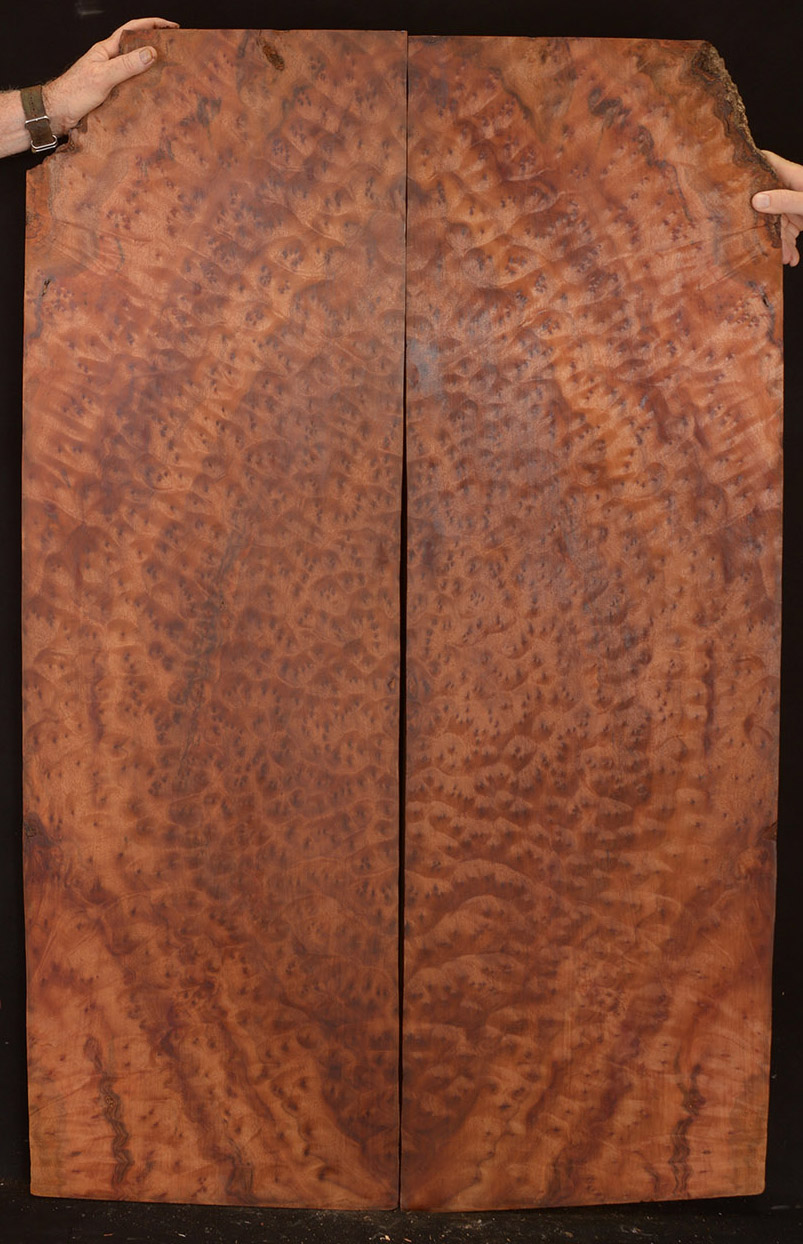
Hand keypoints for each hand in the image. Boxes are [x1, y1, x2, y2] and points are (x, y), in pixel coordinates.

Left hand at [43, 17, 178, 135]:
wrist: (57, 114)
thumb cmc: (73, 93)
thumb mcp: (103, 77)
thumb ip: (126, 65)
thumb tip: (150, 53)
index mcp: (106, 50)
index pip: (132, 30)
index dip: (152, 25)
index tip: (171, 27)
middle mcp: (109, 61)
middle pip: (136, 48)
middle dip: (155, 46)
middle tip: (175, 50)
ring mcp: (110, 77)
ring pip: (135, 68)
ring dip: (151, 68)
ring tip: (169, 73)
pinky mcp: (111, 93)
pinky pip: (132, 86)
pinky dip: (144, 87)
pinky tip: (153, 94)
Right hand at [752, 150, 802, 266]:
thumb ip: (784, 202)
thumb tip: (755, 201)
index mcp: (793, 176)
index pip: (764, 161)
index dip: (746, 163)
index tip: (725, 173)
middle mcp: (792, 187)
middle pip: (765, 200)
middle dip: (761, 224)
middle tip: (757, 242)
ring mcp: (798, 202)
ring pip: (777, 220)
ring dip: (780, 242)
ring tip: (784, 259)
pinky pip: (790, 230)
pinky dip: (790, 245)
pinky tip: (792, 259)